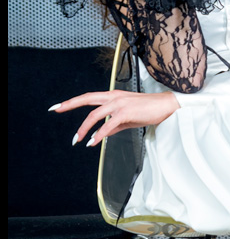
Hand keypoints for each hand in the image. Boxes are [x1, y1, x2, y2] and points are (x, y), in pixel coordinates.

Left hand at [49, 90, 179, 146]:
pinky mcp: (125, 112)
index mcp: (112, 96)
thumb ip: (113, 125)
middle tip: (55, 109)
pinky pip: (107, 125)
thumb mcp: (127, 118)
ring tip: (77, 140)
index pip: (88, 97)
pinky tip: (93, 142)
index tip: (59, 106)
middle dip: (69, 104)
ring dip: (84, 128)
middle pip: (86, 99)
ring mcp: (119, 104)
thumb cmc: (149, 110)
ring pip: (94, 115)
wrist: (166, 106)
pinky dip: (98, 134)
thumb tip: (101, 134)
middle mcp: (113, 97)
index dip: (72, 101)